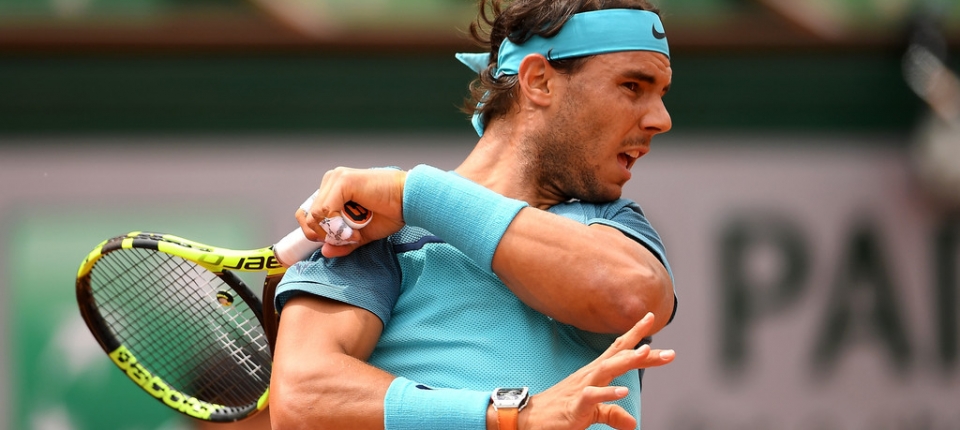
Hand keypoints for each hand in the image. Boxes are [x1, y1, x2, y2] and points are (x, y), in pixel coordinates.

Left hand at [297, 167, 407, 257]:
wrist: (409, 201)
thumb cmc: (390, 212)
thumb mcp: (361, 234)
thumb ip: (342, 242)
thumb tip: (325, 251)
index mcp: (332, 191)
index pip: (308, 214)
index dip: (319, 232)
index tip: (339, 240)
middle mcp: (331, 182)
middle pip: (307, 216)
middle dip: (325, 234)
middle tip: (348, 237)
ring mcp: (336, 179)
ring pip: (315, 215)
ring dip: (334, 231)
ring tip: (355, 233)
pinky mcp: (343, 181)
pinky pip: (325, 210)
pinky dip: (338, 225)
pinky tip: (355, 228)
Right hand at [518, 312, 674, 429]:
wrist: (529, 417)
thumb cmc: (559, 410)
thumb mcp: (590, 412)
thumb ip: (612, 413)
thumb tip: (632, 423)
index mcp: (594, 373)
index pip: (618, 349)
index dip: (635, 335)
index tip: (651, 318)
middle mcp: (590, 375)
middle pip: (618, 356)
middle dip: (643, 350)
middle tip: (669, 350)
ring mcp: (582, 387)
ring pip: (607, 369)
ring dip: (626, 360)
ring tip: (646, 352)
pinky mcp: (575, 404)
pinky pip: (593, 396)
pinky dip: (608, 392)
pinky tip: (624, 390)